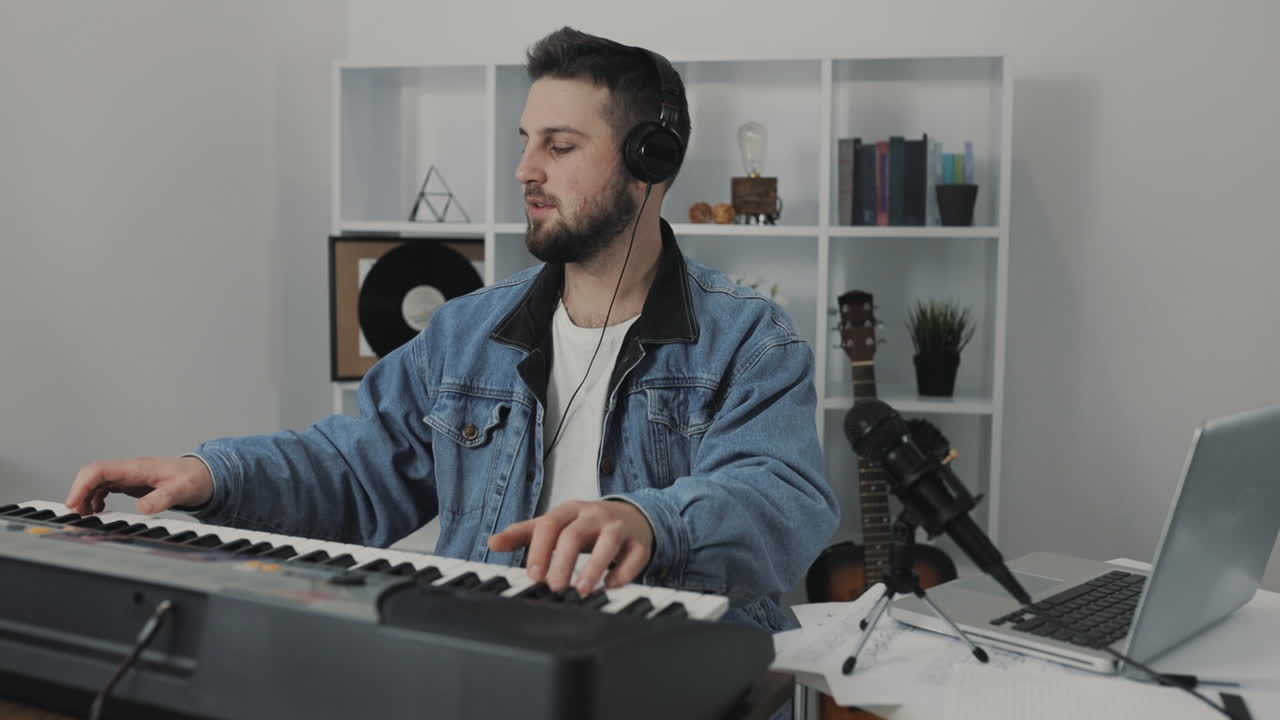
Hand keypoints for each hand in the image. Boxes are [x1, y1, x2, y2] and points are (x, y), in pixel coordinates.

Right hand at [65, 456, 213, 515]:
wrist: (207, 475)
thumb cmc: (194, 479)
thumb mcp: (180, 491)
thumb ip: (161, 499)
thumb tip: (141, 509)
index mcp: (137, 468)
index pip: (99, 470)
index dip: (82, 485)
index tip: (73, 504)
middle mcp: (130, 470)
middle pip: (93, 475)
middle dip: (79, 493)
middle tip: (76, 515)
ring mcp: (130, 475)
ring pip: (97, 481)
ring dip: (85, 497)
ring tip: (84, 516)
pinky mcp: (132, 483)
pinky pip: (106, 487)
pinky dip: (96, 498)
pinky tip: (98, 511)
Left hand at [488, 500, 653, 594]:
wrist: (631, 516)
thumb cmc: (586, 525)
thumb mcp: (555, 525)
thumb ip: (523, 534)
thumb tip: (493, 543)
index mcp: (569, 510)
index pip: (550, 524)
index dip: (540, 549)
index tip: (533, 575)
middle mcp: (594, 515)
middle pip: (575, 534)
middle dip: (563, 562)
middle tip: (554, 587)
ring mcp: (618, 526)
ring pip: (608, 542)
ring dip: (594, 567)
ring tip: (583, 590)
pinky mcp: (639, 541)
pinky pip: (634, 556)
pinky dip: (623, 573)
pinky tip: (611, 586)